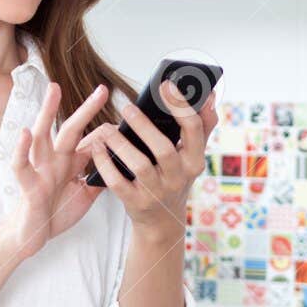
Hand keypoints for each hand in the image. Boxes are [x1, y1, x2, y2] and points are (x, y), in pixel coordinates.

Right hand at [0, 81, 109, 260]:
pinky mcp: (28, 186)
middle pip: (70, 129)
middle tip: (102, 90)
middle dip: (86, 109)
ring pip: (43, 137)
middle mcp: (54, 161)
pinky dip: (21, 150)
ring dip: (48, 113)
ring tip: (54, 91)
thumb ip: (98, 178)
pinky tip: (25, 133)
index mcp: (69, 163)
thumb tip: (120, 165)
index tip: (126, 119)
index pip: (88, 139)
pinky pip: (22, 165)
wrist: (32, 235)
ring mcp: (40, 171)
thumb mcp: (84, 194)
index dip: (106, 130)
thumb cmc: (54, 212)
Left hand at [75, 81, 218, 241]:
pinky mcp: (136, 204)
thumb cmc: (175, 178)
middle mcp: (178, 178)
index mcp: (194, 161)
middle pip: (164, 150)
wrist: (162, 222)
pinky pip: (118, 183)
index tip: (166, 85)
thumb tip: (210, 94)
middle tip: (127, 106)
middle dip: (145, 127)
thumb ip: (202, 126)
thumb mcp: (192, 157)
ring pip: (139, 166)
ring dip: (121, 144)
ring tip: (106, 128)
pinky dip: (105, 164)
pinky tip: (97, 146)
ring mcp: (157, 193)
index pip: (194, 130)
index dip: (181, 107)